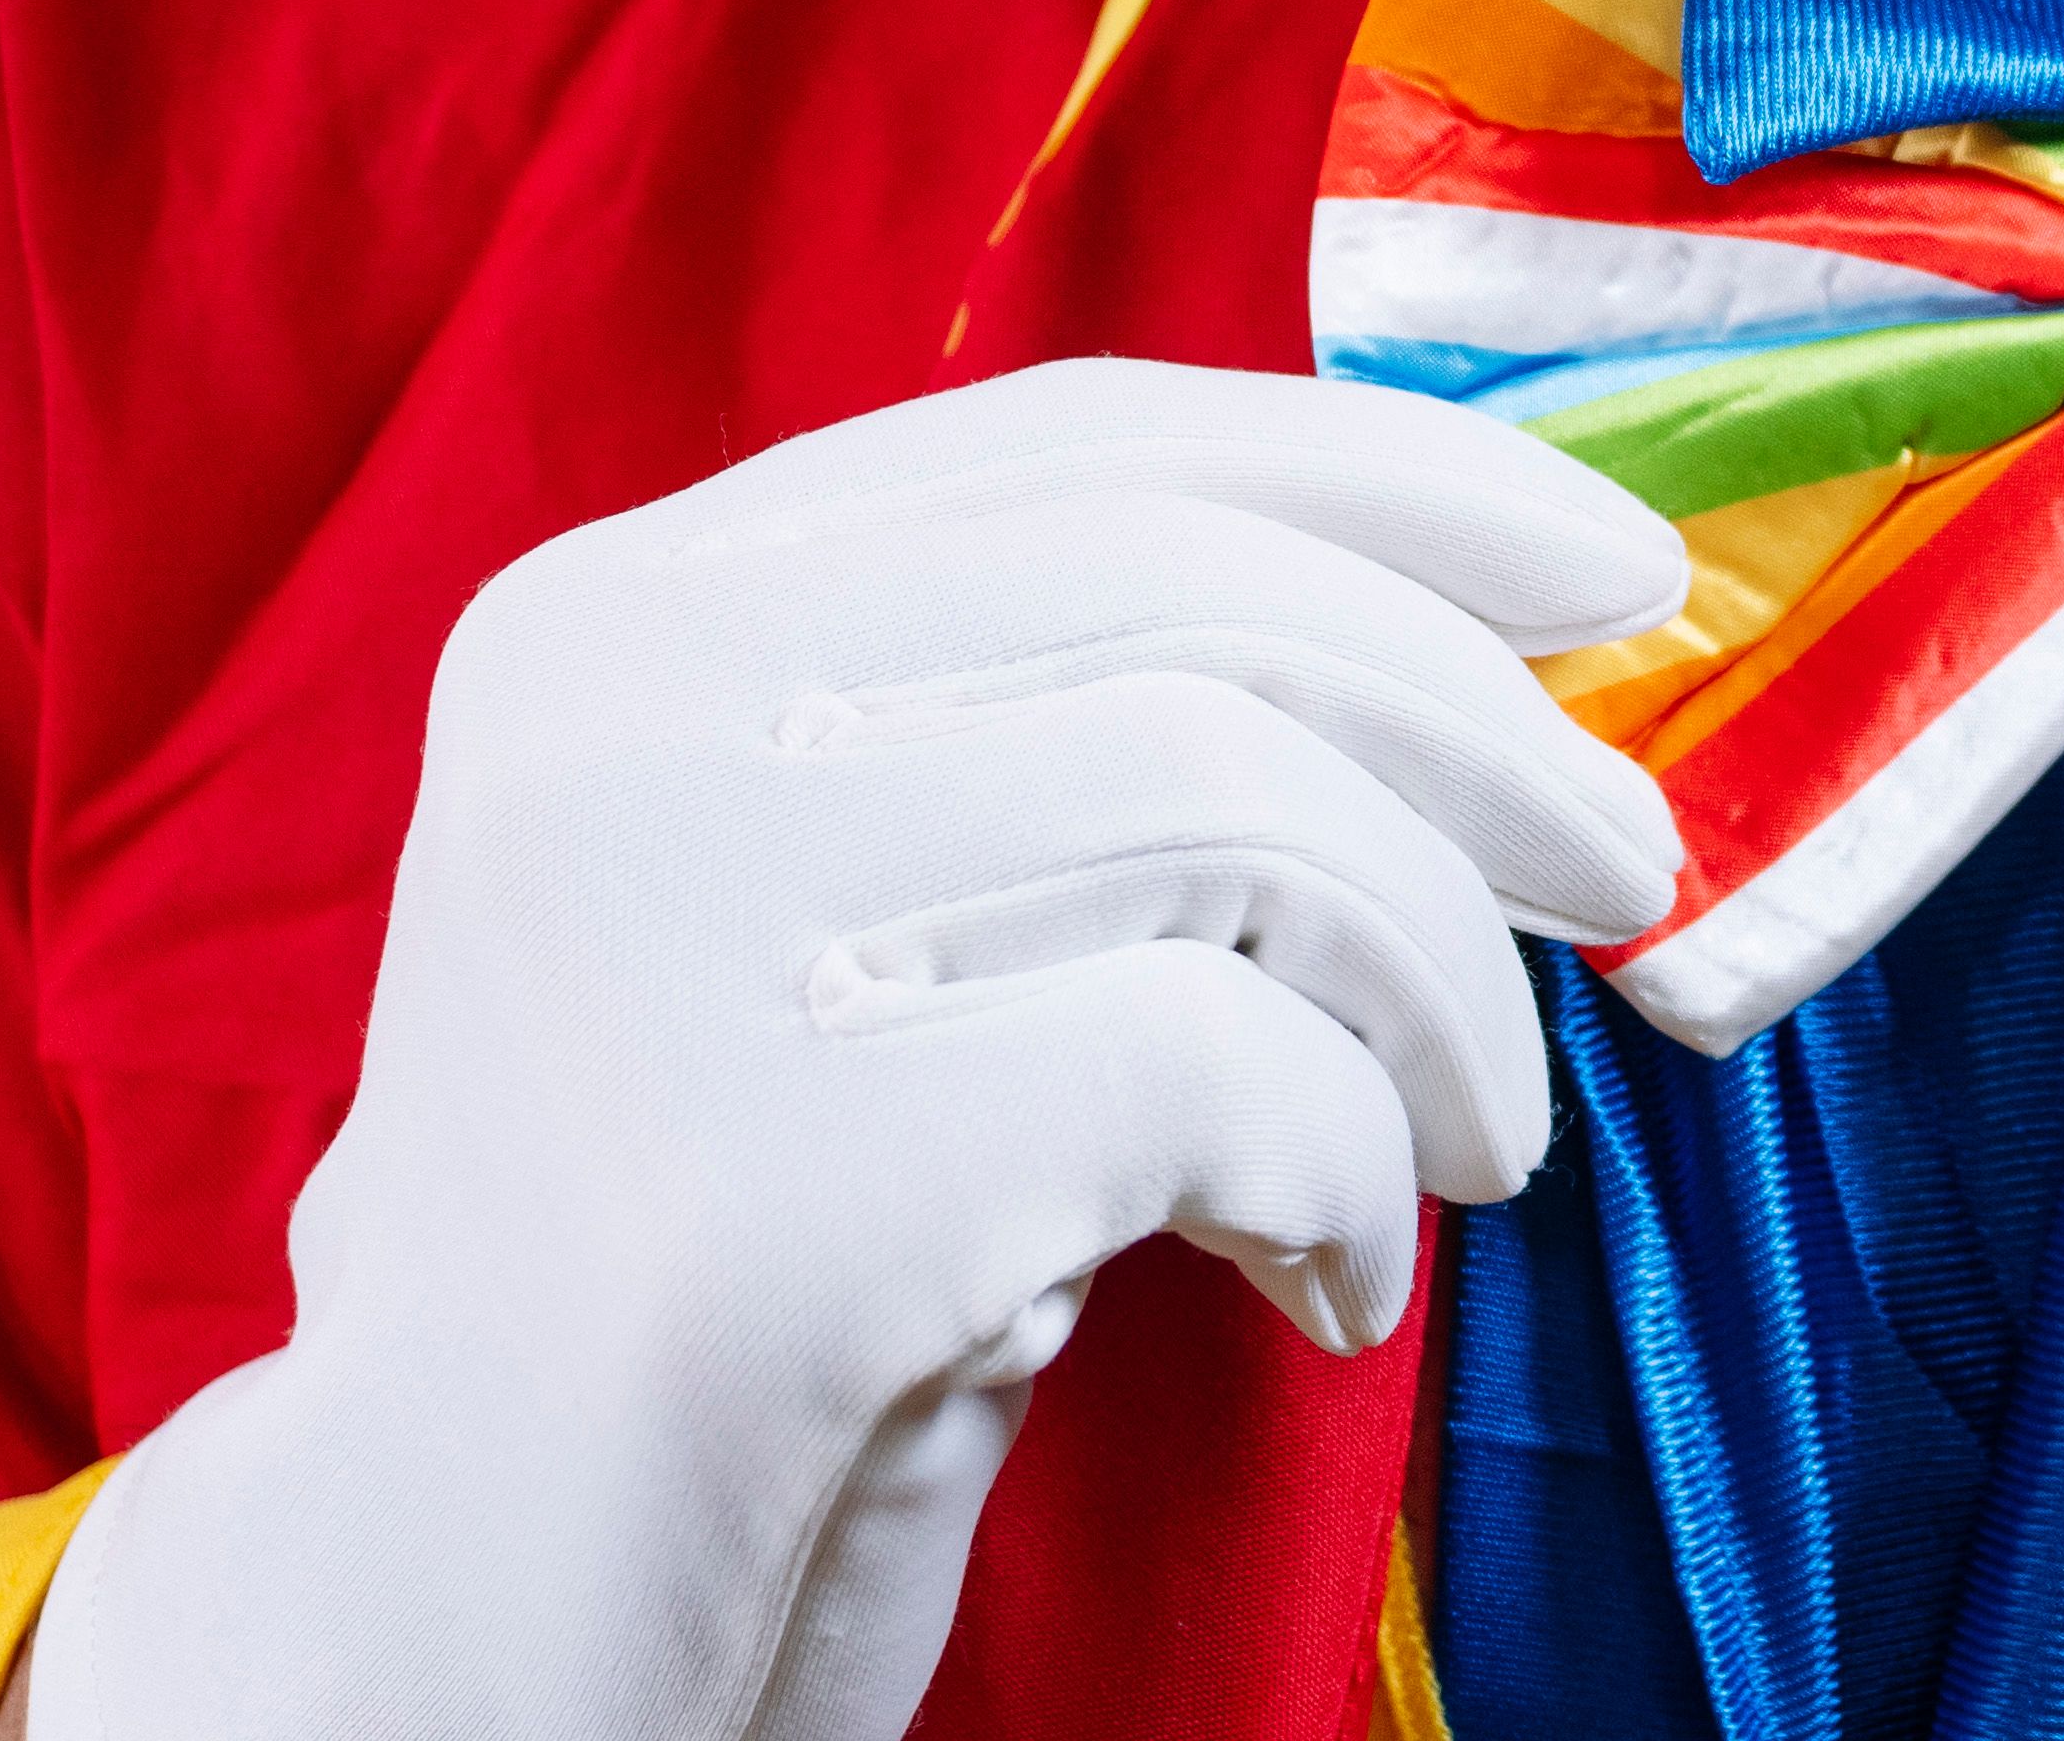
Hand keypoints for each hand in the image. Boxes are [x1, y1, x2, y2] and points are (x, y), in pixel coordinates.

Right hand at [29, 358, 1687, 1740]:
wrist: (427, 1649)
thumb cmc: (717, 1291)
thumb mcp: (860, 936)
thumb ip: (1057, 746)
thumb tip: (1491, 638)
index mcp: (623, 620)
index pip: (1089, 443)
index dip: (1395, 483)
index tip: (1613, 571)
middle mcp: (614, 719)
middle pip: (1204, 597)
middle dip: (1488, 734)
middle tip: (1635, 878)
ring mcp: (663, 924)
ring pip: (1248, 809)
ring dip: (1445, 985)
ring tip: (1486, 1138)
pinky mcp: (763, 1171)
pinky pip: (1222, 1069)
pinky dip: (1349, 1172)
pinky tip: (1329, 1286)